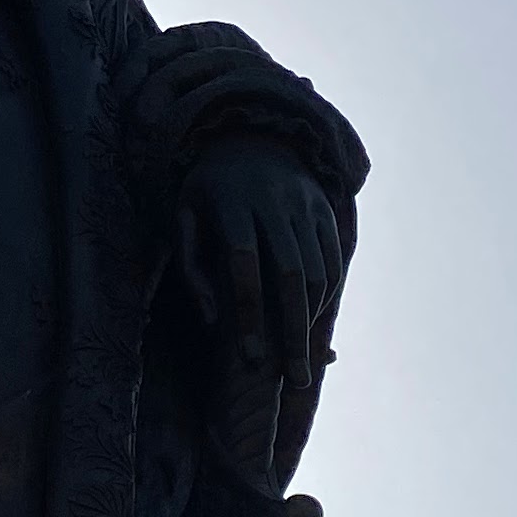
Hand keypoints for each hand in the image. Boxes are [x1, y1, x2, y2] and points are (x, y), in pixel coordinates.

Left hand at [177, 145, 343, 401]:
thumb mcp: (184, 220)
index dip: (248, 314)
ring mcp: (304, 203)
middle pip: (289, 275)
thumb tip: (213, 321)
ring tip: (304, 362)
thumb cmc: (207, 192)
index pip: (244, 266)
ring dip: (313, 321)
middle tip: (293, 381)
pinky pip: (332, 259)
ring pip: (317, 270)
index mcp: (231, 203)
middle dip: (292, 333)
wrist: (251, 136)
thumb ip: (192, 268)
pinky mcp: (324, 208)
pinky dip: (326, 296)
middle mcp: (273, 202)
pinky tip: (314, 325)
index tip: (249, 359)